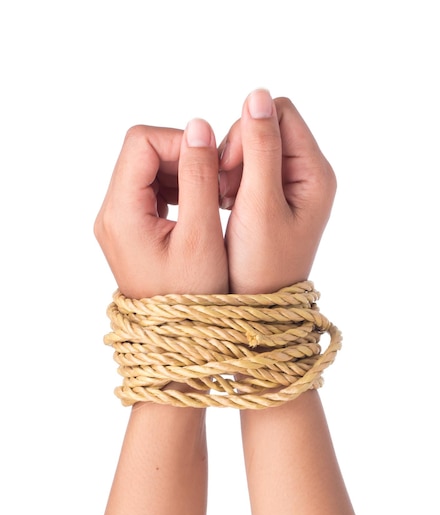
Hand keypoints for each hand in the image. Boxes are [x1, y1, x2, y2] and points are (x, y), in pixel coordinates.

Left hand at [94, 119, 227, 298]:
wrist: (177, 336)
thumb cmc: (192, 296)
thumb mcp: (200, 235)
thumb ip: (198, 177)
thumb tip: (198, 127)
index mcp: (121, 213)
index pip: (141, 142)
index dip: (180, 141)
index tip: (213, 161)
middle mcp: (111, 213)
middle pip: (142, 153)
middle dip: (183, 156)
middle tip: (217, 179)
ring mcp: (118, 222)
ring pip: (147, 170)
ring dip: (182, 171)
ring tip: (212, 194)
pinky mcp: (130, 229)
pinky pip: (150, 191)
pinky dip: (177, 188)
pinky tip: (199, 205)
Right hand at [218, 89, 336, 293]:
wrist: (259, 305)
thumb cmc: (261, 264)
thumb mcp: (259, 204)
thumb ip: (260, 148)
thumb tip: (257, 94)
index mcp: (315, 173)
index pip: (280, 113)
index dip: (247, 132)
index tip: (230, 170)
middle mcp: (308, 174)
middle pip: (267, 127)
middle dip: (238, 151)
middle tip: (226, 190)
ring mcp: (292, 186)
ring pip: (254, 146)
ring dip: (232, 166)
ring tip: (225, 199)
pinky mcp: (275, 196)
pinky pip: (250, 167)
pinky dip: (232, 179)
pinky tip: (226, 202)